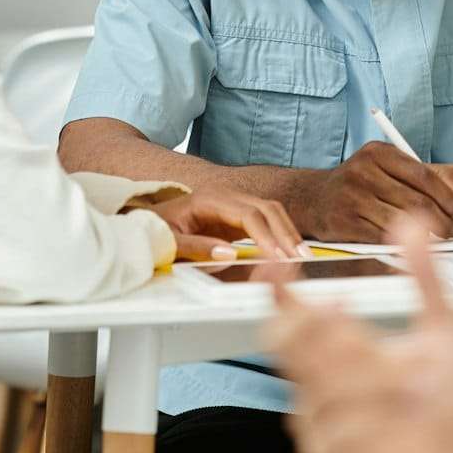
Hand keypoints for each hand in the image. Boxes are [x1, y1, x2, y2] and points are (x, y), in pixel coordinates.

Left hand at [145, 185, 305, 258]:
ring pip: (271, 211)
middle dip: (286, 233)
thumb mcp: (170, 242)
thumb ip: (196, 247)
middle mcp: (226, 195)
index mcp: (209, 199)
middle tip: (300, 257)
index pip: (247, 214)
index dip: (265, 236)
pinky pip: (266, 219)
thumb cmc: (158, 229)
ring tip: (302, 255)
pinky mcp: (238, 214)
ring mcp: (234, 202)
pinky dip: (281, 232)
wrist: (151, 219)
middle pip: (266, 208)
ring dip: (288, 232)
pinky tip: (290, 249)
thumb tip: (230, 254)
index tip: (278, 257)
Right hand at [264, 225, 452, 452]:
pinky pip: (331, 426)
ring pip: (317, 381)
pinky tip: (396, 420)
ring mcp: (320, 418)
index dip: (279, 288)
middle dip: (317, 328)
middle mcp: (326, 379)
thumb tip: (413, 222)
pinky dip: (369, 419)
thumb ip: (426, 278)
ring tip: (411, 386)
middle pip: (289, 340)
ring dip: (369, 379)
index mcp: (345, 346)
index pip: (295, 312)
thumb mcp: (445, 333)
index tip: (275, 264)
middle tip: (346, 320)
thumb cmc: (449, 408)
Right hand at [287, 142, 452, 243]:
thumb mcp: (385, 167)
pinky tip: (413, 246)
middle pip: (416, 202)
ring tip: (438, 238)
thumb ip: (423, 171)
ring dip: (428, 235)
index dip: (447, 196)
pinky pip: (383, 238)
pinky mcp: (344, 223)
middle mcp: (363, 171)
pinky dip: (403, 245)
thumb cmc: (358, 185)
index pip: (423, 175)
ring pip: (403, 222)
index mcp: (378, 152)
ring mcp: (351, 198)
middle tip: (452, 229)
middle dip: (443, 220)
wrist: (312, 199)